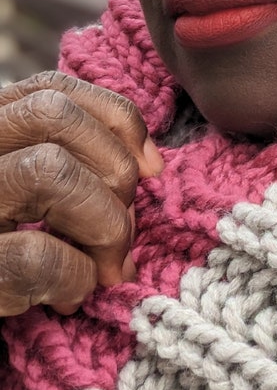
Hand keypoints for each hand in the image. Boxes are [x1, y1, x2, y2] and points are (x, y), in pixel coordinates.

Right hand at [0, 72, 162, 317]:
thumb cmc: (7, 256)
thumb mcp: (25, 201)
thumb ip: (71, 167)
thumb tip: (150, 166)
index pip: (51, 91)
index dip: (115, 119)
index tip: (150, 167)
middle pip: (53, 117)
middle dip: (113, 170)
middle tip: (121, 234)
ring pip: (48, 170)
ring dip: (102, 223)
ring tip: (102, 267)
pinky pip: (34, 256)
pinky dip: (73, 277)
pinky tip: (68, 298)